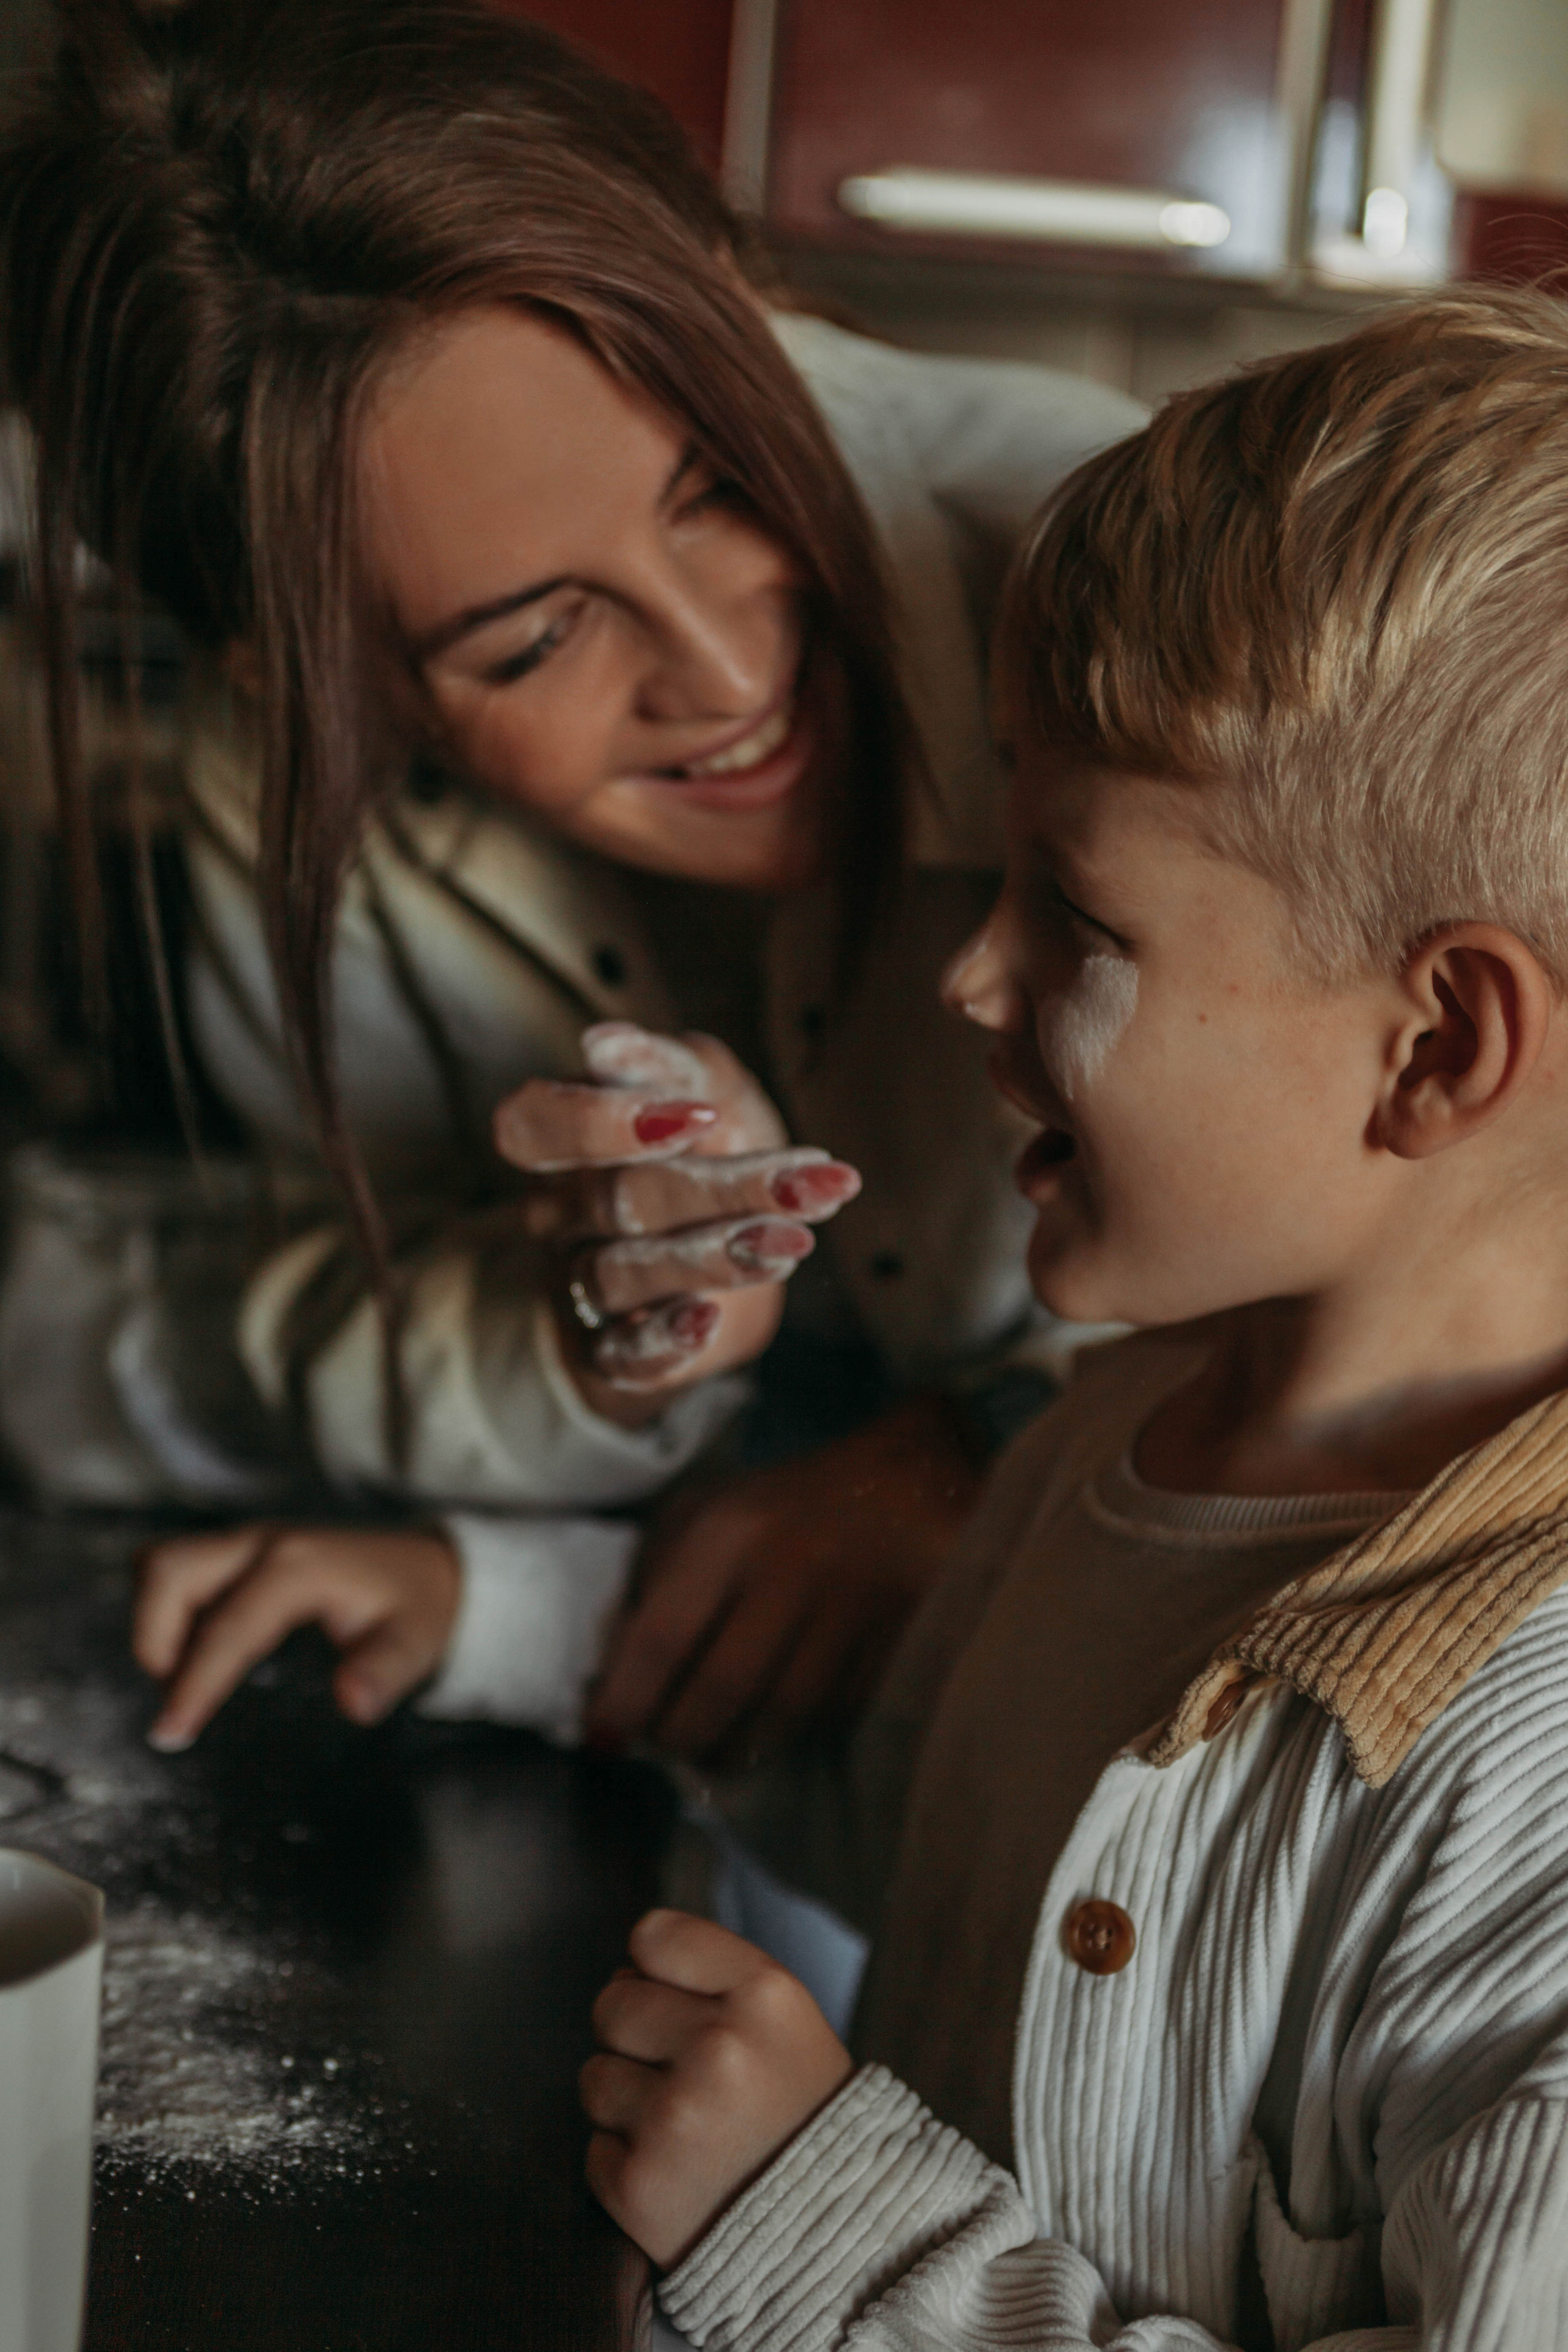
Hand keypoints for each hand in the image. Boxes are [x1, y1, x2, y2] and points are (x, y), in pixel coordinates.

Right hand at [134, 1523, 461, 1750]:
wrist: (427, 1566)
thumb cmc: (416, 1608)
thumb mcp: (415, 1644)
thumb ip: (383, 1673)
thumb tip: (354, 1702)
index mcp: (299, 1567)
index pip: (228, 1627)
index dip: (194, 1683)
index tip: (170, 1734)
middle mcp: (263, 1543)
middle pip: (167, 1570)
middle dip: (153, 1637)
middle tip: (175, 1697)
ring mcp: (247, 1541)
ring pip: (163, 1564)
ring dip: (156, 1621)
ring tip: (185, 1678)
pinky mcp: (240, 1551)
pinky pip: (179, 1570)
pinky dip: (169, 1610)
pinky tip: (201, 1652)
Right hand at [493, 1024, 859, 1426]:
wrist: (698, 1268)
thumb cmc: (704, 1155)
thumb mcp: (705, 1092)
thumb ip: (668, 1066)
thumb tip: (602, 1044)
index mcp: (559, 1140)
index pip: (538, 1127)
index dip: (602, 1122)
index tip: (698, 1115)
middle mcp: (557, 1213)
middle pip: (620, 1198)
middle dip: (722, 1188)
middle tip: (808, 1182)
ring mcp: (576, 1286)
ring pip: (623, 1273)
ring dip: (713, 1257)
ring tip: (793, 1243)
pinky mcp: (606, 1354)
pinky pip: (620, 1354)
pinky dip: (660, 1341)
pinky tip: (706, 1324)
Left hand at [582, 1909, 852, 2268]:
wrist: (839, 2239)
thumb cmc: (802, 2117)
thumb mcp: (787, 2021)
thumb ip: (715, 1981)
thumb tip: (629, 1967)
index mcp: (765, 1994)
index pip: (652, 1936)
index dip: (655, 1971)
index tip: (677, 2002)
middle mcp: (720, 2047)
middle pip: (612, 2003)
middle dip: (635, 2037)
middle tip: (683, 2075)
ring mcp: (676, 2118)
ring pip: (595, 2077)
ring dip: (626, 2104)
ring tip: (685, 2132)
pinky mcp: (639, 2186)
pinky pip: (593, 2150)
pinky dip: (625, 2166)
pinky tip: (676, 2176)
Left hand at [585, 1394, 980, 1764]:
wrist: (906, 1482)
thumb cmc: (780, 1504)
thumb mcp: (701, 1511)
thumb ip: (651, 1578)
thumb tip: (612, 1671)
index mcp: (730, 1532)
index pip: (663, 1636)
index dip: (625, 1700)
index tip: (602, 1738)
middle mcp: (789, 1571)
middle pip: (721, 1689)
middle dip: (679, 1736)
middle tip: (661, 1746)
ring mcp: (848, 1612)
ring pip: (779, 1716)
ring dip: (733, 1751)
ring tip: (709, 1752)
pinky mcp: (893, 1644)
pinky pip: (830, 1712)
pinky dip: (792, 1733)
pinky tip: (769, 1725)